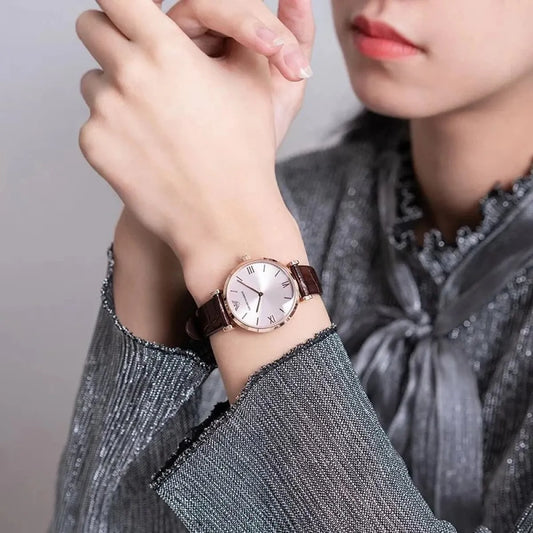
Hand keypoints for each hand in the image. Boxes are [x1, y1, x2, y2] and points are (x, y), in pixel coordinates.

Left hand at [75, 0, 307, 265]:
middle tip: (140, 58)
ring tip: (156, 118)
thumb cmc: (245, 153)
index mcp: (166, 51)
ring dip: (116, 88)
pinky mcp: (95, 146)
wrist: (224, 219)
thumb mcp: (252, 82)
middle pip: (91, 25)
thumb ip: (231, 33)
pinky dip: (116, 129)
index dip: (126, 2)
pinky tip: (149, 149)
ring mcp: (106, 113)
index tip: (135, 12)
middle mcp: (128, 75)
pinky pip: (94, 121)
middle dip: (113, 36)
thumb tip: (203, 13)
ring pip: (93, 79)